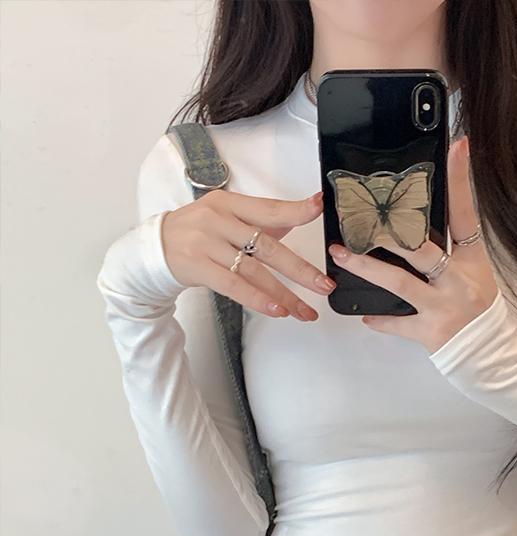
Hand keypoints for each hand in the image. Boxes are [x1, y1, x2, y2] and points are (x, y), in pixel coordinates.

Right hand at [161, 189, 335, 320]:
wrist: (153, 250)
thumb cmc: (194, 234)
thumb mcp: (223, 218)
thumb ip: (257, 222)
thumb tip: (295, 218)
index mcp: (228, 203)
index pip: (268, 208)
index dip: (295, 210)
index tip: (318, 209)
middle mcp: (218, 220)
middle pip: (267, 246)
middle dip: (300, 270)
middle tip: (323, 285)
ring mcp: (206, 243)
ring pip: (254, 271)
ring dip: (284, 294)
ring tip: (304, 310)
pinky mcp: (197, 266)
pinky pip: (234, 286)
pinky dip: (258, 299)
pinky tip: (276, 309)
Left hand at [327, 135, 499, 352]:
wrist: (489, 352)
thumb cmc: (478, 309)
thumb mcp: (474, 272)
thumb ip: (450, 248)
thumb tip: (416, 221)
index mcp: (471, 260)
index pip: (466, 214)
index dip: (460, 180)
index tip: (456, 147)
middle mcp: (457, 280)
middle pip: (421, 248)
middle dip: (388, 233)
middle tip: (360, 217)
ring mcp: (443, 307)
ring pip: (400, 283)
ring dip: (367, 268)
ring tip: (341, 254)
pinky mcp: (430, 332)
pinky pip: (398, 323)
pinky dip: (380, 319)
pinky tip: (363, 313)